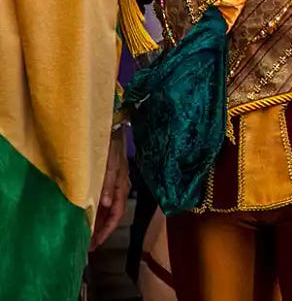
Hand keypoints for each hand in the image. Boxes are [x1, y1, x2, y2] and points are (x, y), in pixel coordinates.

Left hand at [91, 130, 129, 249]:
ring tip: (86, 235)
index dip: (107, 230)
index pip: (117, 213)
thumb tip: (107, 204)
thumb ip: (108, 183)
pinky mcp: (109, 179)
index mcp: (122, 185)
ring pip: (107, 208)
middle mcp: (120, 187)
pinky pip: (103, 200)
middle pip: (112, 214)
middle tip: (89, 246)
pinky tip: (87, 215)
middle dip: (102, 230)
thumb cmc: (110, 145)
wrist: (113, 127)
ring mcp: (115, 183)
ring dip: (98, 222)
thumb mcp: (108, 164)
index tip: (96, 244)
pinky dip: (96, 210)